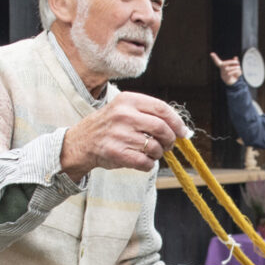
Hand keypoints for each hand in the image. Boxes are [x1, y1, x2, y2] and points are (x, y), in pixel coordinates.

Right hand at [60, 92, 188, 180]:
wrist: (82, 142)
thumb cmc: (110, 126)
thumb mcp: (125, 109)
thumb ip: (151, 114)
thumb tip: (182, 129)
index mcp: (128, 100)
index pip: (162, 108)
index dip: (177, 122)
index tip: (183, 131)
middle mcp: (123, 115)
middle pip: (161, 128)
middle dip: (170, 139)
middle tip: (169, 144)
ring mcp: (119, 134)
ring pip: (154, 147)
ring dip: (159, 153)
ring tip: (152, 152)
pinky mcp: (116, 153)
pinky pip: (145, 162)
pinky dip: (149, 164)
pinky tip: (143, 160)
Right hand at [209, 52, 241, 85]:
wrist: (234, 83)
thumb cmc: (234, 73)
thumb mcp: (235, 66)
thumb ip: (235, 62)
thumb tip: (235, 57)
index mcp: (222, 66)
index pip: (217, 62)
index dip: (214, 58)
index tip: (211, 53)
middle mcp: (222, 70)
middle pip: (225, 64)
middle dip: (232, 62)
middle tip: (237, 62)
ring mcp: (223, 74)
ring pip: (228, 68)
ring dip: (235, 67)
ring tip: (238, 68)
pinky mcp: (227, 78)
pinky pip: (231, 72)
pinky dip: (236, 71)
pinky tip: (238, 72)